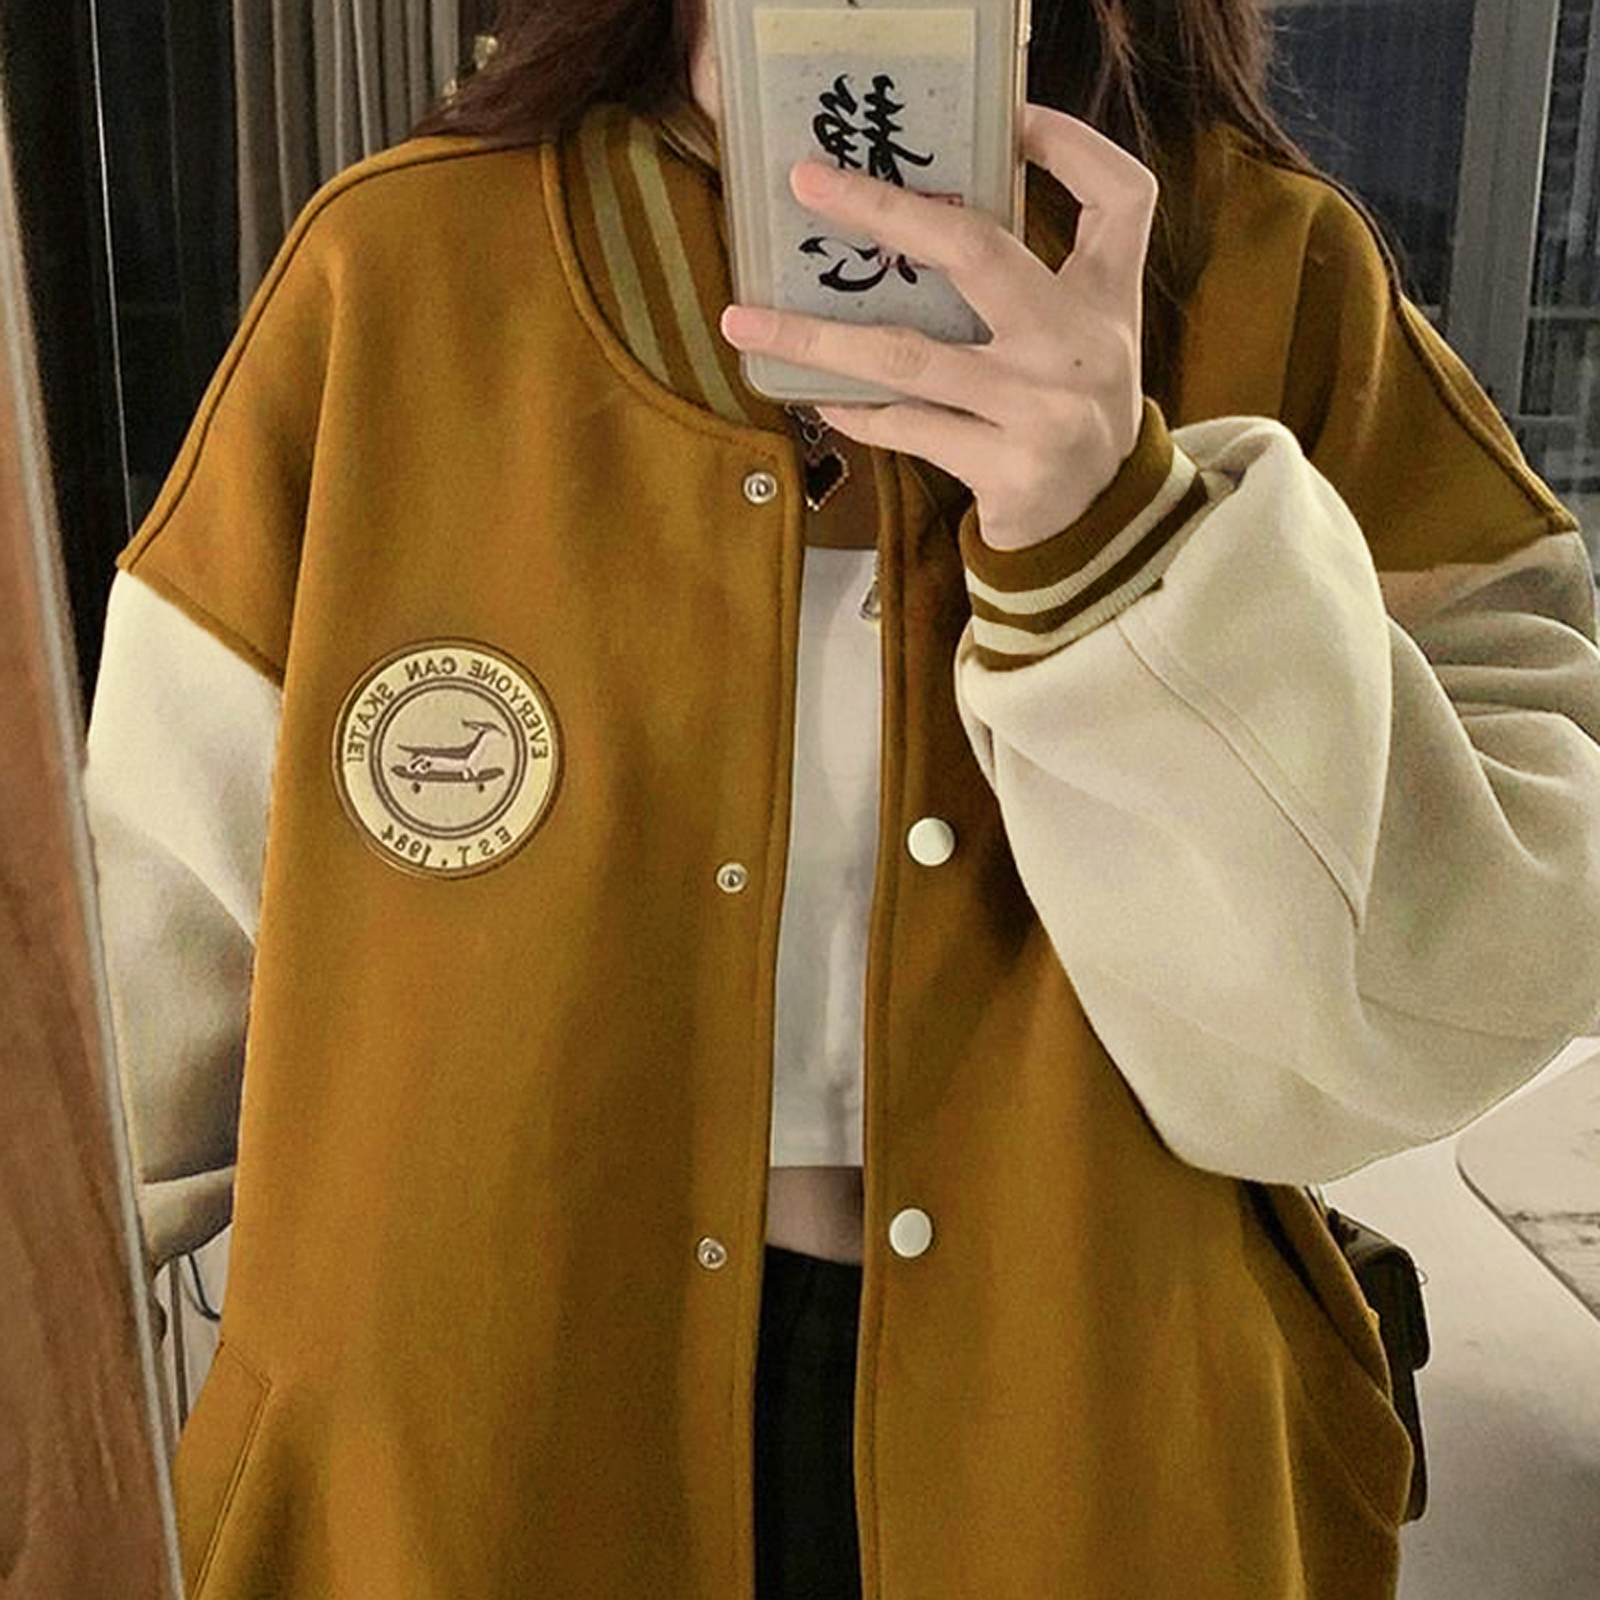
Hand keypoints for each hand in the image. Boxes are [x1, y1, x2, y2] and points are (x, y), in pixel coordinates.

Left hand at [719, 105, 1156, 551]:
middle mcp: (1077, 346)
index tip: (1005, 114)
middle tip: (808, 183)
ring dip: (818, 339)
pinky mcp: (1006, 468)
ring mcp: (1041, 410)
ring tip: (744, 323)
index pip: (1118, 196)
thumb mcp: (1092, 333)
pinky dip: (855, 411)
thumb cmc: (1074, 410)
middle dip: (885, 210)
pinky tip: (815, 397)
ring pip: (909, 357)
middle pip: (977, 252)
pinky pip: (907, 426)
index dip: (1070, 143)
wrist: (1099, 524)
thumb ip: (1048, 268)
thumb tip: (932, 209)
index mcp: (1104, 298)